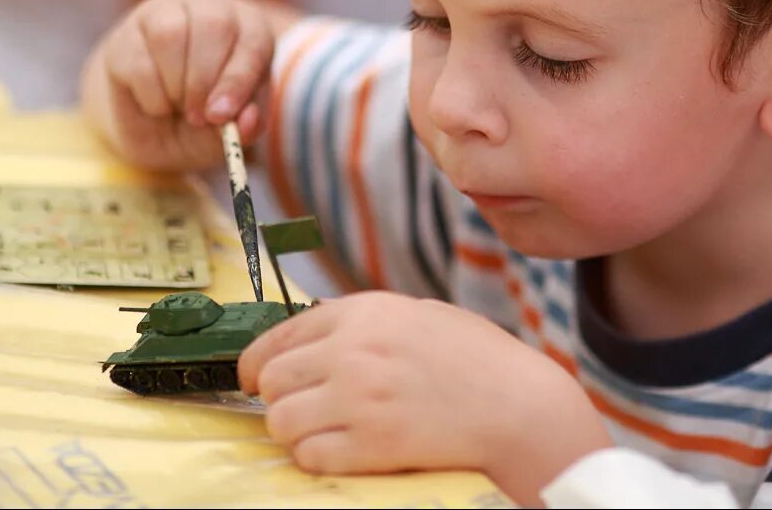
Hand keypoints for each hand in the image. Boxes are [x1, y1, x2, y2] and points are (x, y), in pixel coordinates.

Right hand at [80, 0, 293, 170]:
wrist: (152, 122)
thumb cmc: (204, 119)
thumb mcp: (229, 131)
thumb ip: (244, 128)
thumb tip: (250, 120)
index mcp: (250, 28)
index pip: (254, 42)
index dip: (238, 80)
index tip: (221, 114)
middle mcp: (209, 7)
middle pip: (214, 26)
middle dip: (205, 81)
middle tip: (199, 117)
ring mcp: (164, 13)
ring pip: (171, 34)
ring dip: (176, 86)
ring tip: (179, 106)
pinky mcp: (128, 32)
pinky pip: (138, 58)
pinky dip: (150, 94)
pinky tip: (157, 103)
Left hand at [238, 292, 613, 505]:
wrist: (519, 406)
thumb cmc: (477, 360)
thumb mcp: (419, 316)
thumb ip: (365, 323)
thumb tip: (313, 338)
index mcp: (365, 312)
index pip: (279, 335)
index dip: (257, 362)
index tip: (252, 379)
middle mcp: (354, 351)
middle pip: (270, 380)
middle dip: (281, 397)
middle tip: (304, 407)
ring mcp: (359, 399)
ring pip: (280, 422)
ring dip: (296, 431)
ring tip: (327, 431)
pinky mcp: (370, 445)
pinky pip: (309, 457)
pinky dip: (319, 459)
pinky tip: (346, 451)